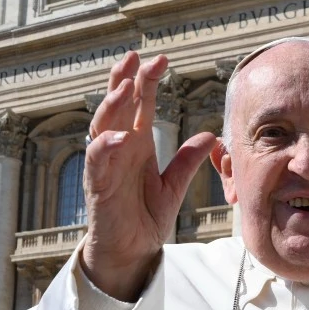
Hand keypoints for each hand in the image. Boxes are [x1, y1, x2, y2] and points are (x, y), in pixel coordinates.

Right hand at [81, 51, 215, 300]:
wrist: (133, 251)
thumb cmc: (146, 217)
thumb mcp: (174, 185)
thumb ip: (188, 160)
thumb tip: (211, 136)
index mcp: (137, 144)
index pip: (140, 105)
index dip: (146, 81)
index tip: (160, 59)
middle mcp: (119, 149)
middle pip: (117, 106)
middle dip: (124, 80)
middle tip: (136, 58)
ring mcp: (106, 166)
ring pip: (102, 126)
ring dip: (112, 105)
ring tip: (126, 85)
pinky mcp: (98, 187)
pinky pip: (97, 162)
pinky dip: (106, 146)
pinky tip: (120, 136)